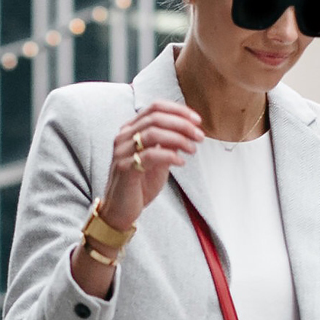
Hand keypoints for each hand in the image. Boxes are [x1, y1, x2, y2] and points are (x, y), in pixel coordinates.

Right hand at [98, 103, 203, 232]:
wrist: (121, 211)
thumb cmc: (139, 186)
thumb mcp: (159, 161)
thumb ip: (169, 145)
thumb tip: (188, 132)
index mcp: (131, 130)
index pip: (155, 107)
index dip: (178, 110)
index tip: (197, 120)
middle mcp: (124, 136)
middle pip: (156, 118)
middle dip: (182, 124)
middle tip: (199, 135)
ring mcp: (122, 151)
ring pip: (153, 133)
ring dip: (178, 139)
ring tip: (192, 149)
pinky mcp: (125, 168)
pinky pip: (150, 155)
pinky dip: (170, 156)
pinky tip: (181, 163)